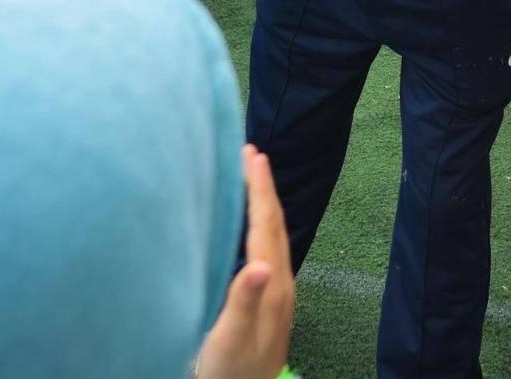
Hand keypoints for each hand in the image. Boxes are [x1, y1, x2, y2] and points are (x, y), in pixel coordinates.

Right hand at [197, 145, 294, 378]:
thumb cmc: (230, 374)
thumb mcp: (231, 340)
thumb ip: (244, 302)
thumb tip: (261, 265)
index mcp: (272, 287)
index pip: (265, 227)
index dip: (259, 189)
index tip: (253, 155)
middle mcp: (280, 284)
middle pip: (273, 225)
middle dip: (263, 188)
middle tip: (252, 154)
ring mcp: (277, 294)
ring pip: (272, 237)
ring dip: (262, 205)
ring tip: (251, 179)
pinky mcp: (269, 303)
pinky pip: (267, 251)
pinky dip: (258, 228)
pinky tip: (249, 228)